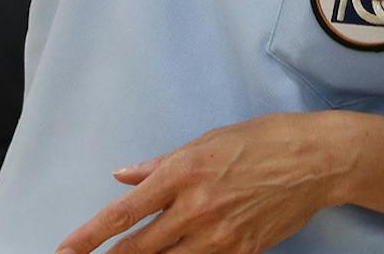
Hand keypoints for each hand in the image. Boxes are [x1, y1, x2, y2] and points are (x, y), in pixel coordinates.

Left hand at [56, 112, 350, 253]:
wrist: (317, 160)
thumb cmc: (262, 140)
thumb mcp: (206, 141)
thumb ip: (160, 164)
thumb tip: (122, 176)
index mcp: (182, 174)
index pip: (123, 214)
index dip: (89, 236)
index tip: (66, 249)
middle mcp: (196, 208)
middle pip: (138, 249)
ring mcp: (220, 235)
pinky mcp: (242, 252)